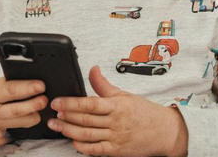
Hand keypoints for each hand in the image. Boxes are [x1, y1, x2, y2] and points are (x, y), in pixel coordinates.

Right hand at [0, 77, 46, 156]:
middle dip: (32, 104)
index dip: (26, 87)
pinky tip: (22, 123)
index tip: (40, 85)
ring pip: (18, 122)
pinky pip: (14, 132)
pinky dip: (21, 128)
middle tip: (44, 100)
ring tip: (39, 113)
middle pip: (15, 108)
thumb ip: (4, 86)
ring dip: (32, 117)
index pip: (9, 88)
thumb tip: (29, 81)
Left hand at [47, 66, 187, 156]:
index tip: (57, 101)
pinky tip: (73, 142)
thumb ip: (104, 85)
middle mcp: (116, 122)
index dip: (71, 103)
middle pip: (85, 119)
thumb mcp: (124, 94)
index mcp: (117, 105)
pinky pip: (97, 150)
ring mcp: (116, 137)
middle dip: (66, 116)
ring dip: (69, 130)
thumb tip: (93, 69)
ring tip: (57, 126)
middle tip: (52, 113)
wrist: (165, 132)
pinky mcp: (117, 151)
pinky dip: (83, 147)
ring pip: (88, 134)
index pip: (89, 103)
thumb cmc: (144, 112)